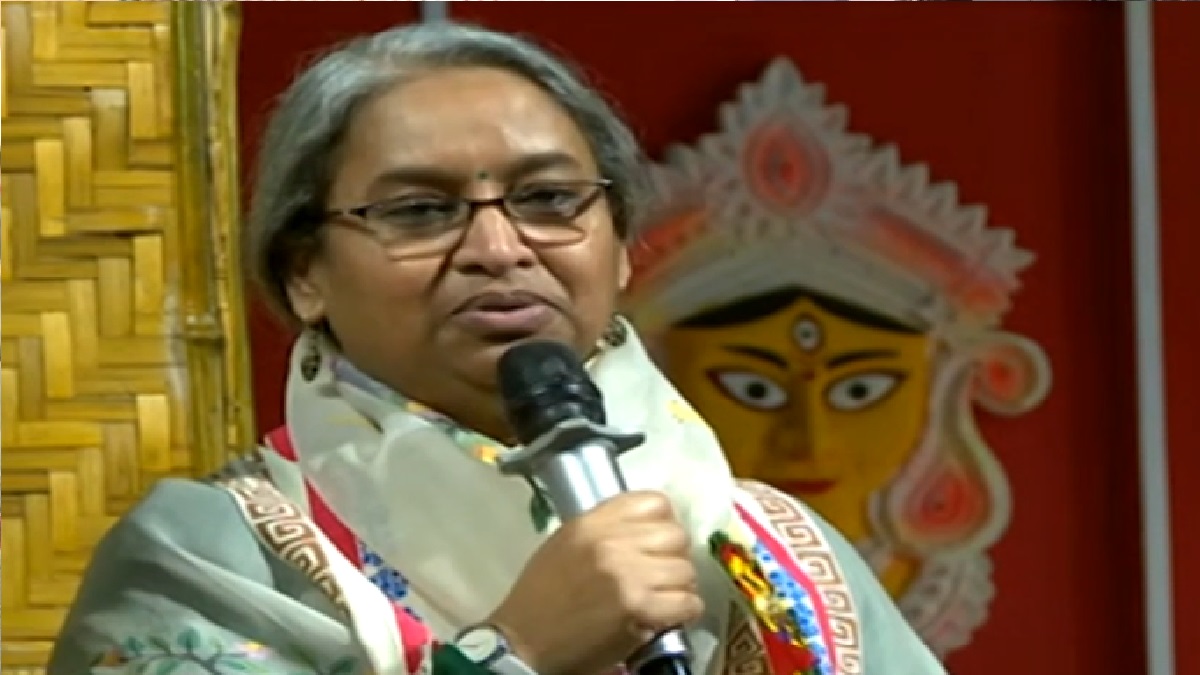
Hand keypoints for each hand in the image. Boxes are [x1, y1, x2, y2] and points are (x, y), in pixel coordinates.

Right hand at [486, 491, 702, 674]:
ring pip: (686, 570)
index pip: (654, 503)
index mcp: (592, 523)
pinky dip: (683, 612)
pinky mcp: (639, 608)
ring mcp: (628, 574)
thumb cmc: (541, 597)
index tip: (658, 542)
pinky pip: (688, 602)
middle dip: (674, 558)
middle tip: (662, 576)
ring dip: (679, 588)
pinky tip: (666, 617)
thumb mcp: (566, 545)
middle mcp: (611, 542)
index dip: (664, 524)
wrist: (524, 642)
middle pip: (676, 536)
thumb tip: (647, 531)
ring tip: (663, 599)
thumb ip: (605, 531)